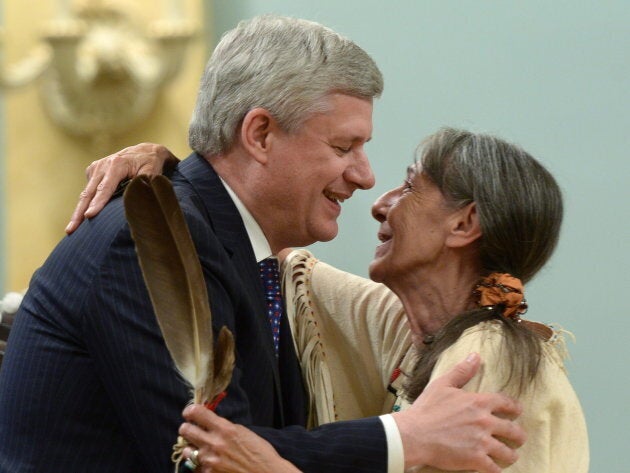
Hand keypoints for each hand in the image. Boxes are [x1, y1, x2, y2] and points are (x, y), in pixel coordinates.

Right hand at [65, 143, 178, 233]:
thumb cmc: (151, 163)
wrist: (145, 151)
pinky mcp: (93, 171)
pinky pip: (88, 190)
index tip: (89, 216)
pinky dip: (85, 204)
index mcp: (117, 165)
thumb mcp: (152, 171)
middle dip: (79, 213)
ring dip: (78, 212)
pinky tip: (81, 217)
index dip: (97, 203)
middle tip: (71, 230)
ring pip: (85, 193)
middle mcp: (103, 165)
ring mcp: (96, 168)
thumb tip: (140, 198)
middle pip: (89, 193)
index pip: (105, 188)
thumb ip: (145, 184)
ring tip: (71, 229)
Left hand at [179, 404, 300, 472]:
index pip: (196, 412)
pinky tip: (211, 463)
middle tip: (193, 430)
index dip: (190, 411)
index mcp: (225, 429)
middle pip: (185, 430)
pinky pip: (194, 467)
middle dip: (187, 428)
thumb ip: (224, 426)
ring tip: (202, 449)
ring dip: (192, 449)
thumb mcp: (242, 432)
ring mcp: (209, 461)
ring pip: (185, 450)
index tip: (190, 413)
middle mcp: (214, 443)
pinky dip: (200, 464)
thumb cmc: (259, 452)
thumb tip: (209, 421)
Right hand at [392, 353, 525, 472]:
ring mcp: (481, 442)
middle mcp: (485, 422)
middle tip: (519, 438)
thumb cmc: (426, 409)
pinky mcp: (475, 460)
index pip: (506, 403)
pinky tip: (495, 468)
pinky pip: (495, 469)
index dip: (515, 407)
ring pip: (508, 452)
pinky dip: (496, 470)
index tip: (517, 411)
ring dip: (511, 454)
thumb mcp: (442, 384)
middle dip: (518, 435)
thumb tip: (475, 356)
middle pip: (513, 430)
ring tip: (510, 456)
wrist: (414, 435)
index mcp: (478, 402)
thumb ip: (461, 371)